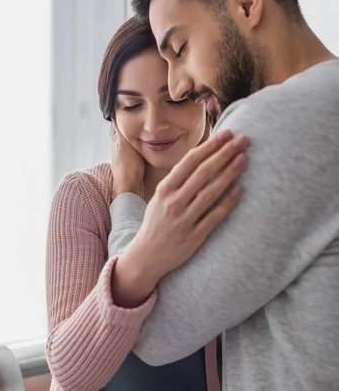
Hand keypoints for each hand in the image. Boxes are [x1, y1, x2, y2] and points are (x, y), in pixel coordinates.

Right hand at [112, 130, 249, 306]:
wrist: (146, 256)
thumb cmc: (157, 222)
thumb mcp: (160, 197)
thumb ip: (178, 180)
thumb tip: (202, 157)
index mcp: (164, 190)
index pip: (189, 162)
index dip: (210, 146)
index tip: (227, 133)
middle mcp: (173, 203)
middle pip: (202, 173)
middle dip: (224, 153)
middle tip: (243, 139)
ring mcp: (183, 220)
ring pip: (210, 193)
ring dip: (229, 174)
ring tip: (244, 159)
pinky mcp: (194, 237)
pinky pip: (214, 217)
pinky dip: (228, 202)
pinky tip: (240, 189)